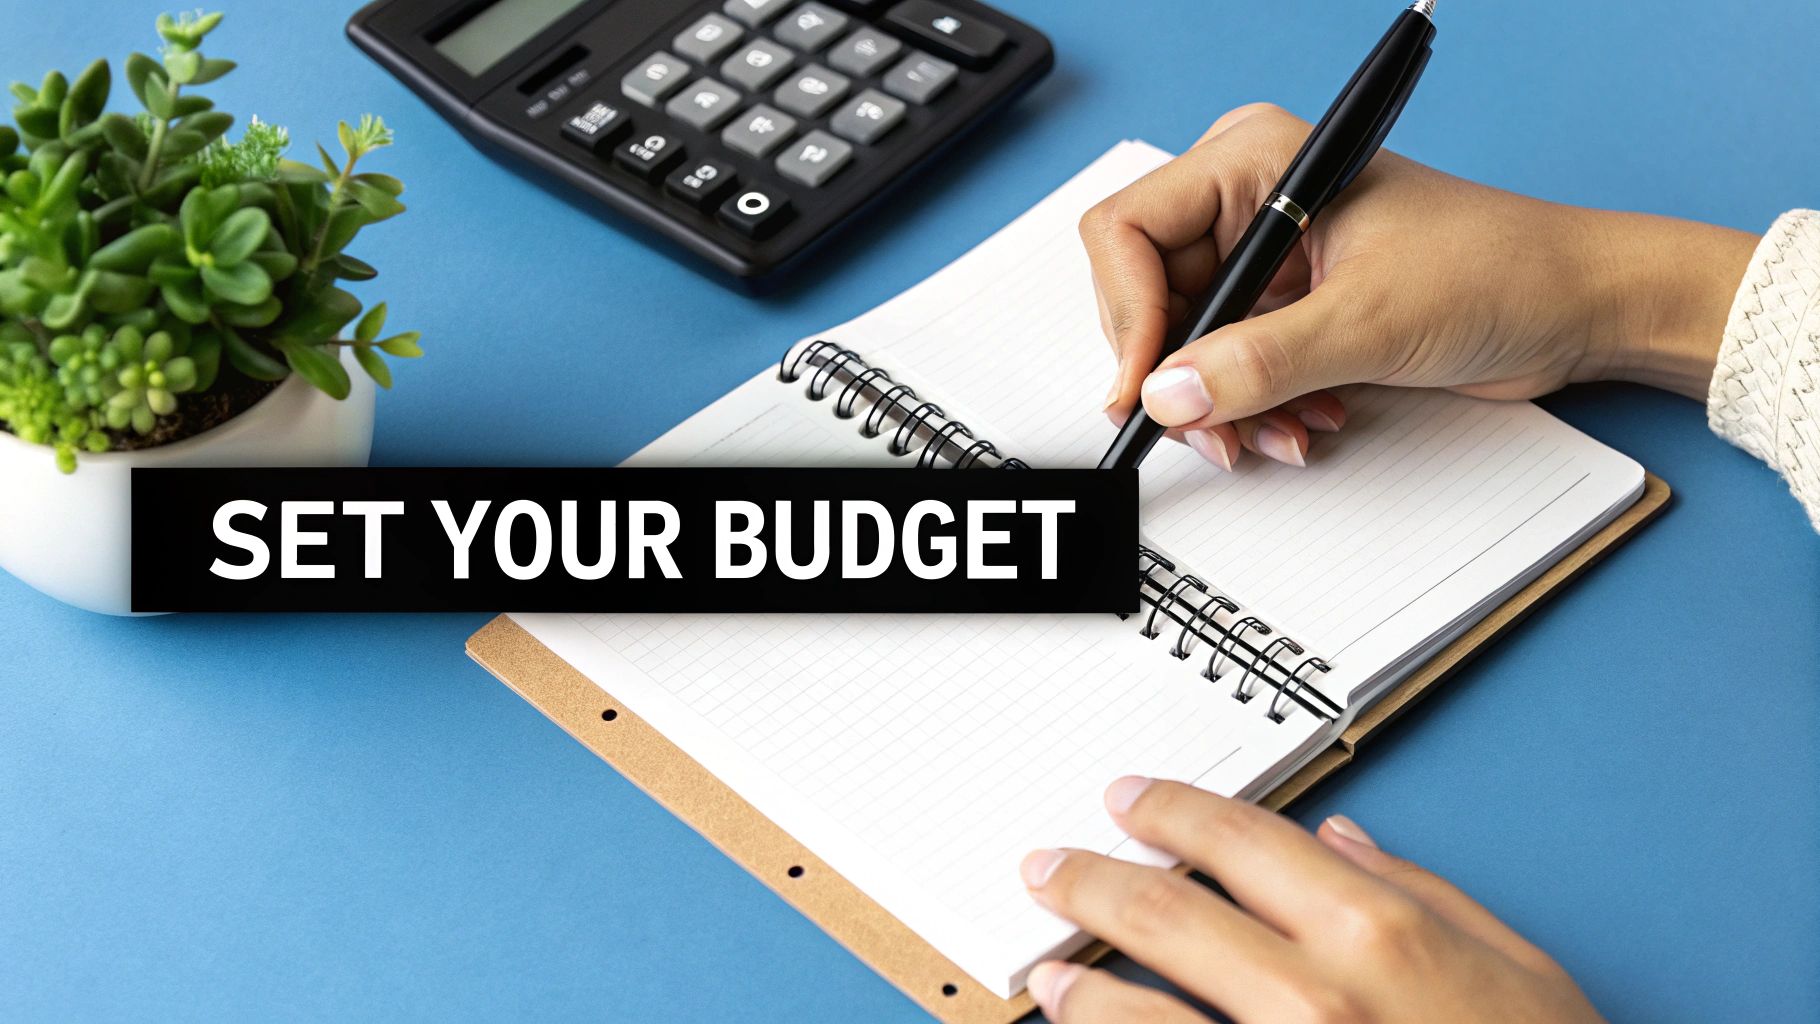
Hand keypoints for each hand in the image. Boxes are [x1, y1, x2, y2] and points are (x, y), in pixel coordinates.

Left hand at [1018, 778, 1603, 1023]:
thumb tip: (1339, 839)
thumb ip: (1419, 891)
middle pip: (1163, 916)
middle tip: (1050, 867)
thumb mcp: (1516, 966)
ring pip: (1137, 1014)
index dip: (1172, 813)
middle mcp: (1311, 996)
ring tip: (1048, 973)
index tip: (1130, 802)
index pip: (1239, 842)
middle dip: (1092, 881)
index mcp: (1375, 934)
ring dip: (1081, 988)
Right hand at [1083, 103, 1756, 468]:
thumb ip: (1260, 362)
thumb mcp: (1370, 322)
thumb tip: (1169, 396)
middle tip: (1212, 431)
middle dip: (1179, 377)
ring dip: (1221, 407)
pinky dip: (1251, 411)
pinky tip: (1301, 423)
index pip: (1127, 232)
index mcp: (1253, 161)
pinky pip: (1225, 370)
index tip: (1148, 386)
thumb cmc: (1502, 269)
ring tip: (1276, 434)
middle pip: (1146, 298)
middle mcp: (1247, 203)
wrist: (1578, 308)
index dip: (1127, 316)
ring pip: (1182, 347)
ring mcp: (1265, 260)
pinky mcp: (1286, 310)